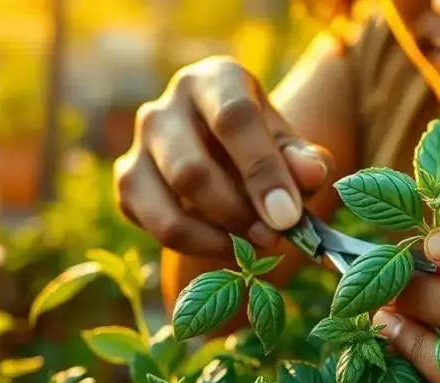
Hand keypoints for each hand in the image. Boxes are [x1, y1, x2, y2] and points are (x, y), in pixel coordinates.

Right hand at [115, 56, 332, 258]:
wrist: (223, 152)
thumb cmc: (262, 145)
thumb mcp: (290, 146)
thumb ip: (304, 159)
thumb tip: (311, 173)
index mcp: (214, 80)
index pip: (235, 119)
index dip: (262, 172)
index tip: (287, 217)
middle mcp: (166, 106)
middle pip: (192, 170)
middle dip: (236, 213)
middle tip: (273, 237)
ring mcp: (139, 144)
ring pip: (166, 202)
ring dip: (214, 234)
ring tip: (252, 244)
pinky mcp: (127, 182)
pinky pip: (154, 223)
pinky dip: (193, 243)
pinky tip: (225, 243)